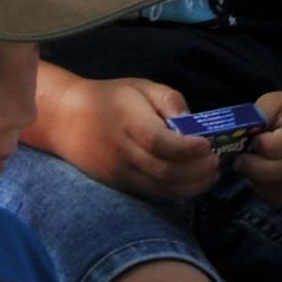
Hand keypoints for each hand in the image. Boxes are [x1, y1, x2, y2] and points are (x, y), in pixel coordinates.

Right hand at [46, 78, 218, 200]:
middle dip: (196, 171)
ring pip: (159, 188)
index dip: (187, 148)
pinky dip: (175, 192)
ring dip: (191, 186)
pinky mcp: (118, 185)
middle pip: (163, 170)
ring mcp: (118, 172)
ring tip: (210, 175)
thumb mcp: (140, 87)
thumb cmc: (109, 99)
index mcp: (128, 120)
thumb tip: (192, 122)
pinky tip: (192, 183)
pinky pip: (150, 194)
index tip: (207, 144)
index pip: (159, 142)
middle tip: (216, 162)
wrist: (65, 119)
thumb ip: (169, 99)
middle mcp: (121, 151)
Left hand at [236, 91, 281, 207]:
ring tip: (251, 172)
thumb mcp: (272, 102)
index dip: (264, 147)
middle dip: (256, 169)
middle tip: (240, 164)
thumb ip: (258, 114)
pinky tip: (263, 183)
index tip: (250, 144)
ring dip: (261, 183)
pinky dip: (272, 196)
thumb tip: (243, 134)